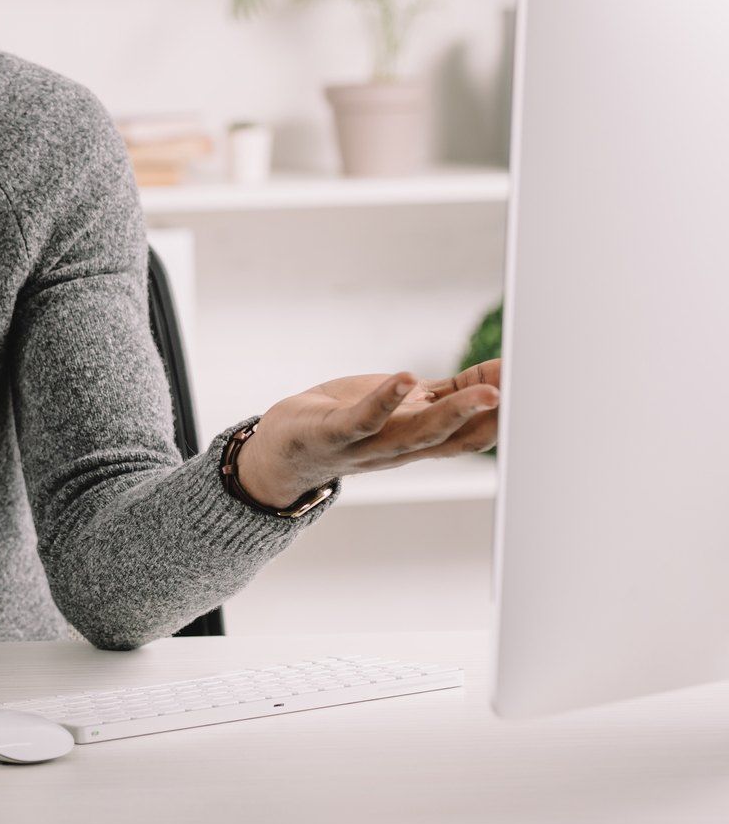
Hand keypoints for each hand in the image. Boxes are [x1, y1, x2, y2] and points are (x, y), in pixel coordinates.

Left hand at [235, 358, 501, 507]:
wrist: (284, 450)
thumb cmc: (351, 420)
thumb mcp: (407, 404)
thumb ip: (450, 391)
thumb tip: (502, 373)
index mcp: (423, 440)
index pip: (472, 435)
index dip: (506, 417)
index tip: (540, 392)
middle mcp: (402, 449)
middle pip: (453, 438)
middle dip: (490, 418)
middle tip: (524, 396)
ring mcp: (367, 445)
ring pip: (416, 433)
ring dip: (452, 414)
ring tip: (484, 391)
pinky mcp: (333, 433)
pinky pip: (363, 419)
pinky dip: (384, 401)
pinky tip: (403, 378)